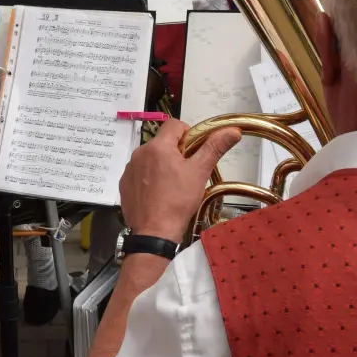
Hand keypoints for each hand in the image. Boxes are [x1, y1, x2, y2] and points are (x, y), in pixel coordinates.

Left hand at [118, 119, 240, 242]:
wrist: (154, 231)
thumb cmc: (179, 200)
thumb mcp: (199, 172)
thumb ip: (214, 148)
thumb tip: (232, 130)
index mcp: (157, 146)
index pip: (174, 124)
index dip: (188, 134)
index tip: (193, 153)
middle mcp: (139, 153)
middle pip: (161, 142)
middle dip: (175, 153)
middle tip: (185, 173)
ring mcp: (129, 169)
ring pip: (150, 158)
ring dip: (161, 165)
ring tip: (171, 187)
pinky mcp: (124, 184)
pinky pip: (139, 174)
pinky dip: (149, 179)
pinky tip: (158, 195)